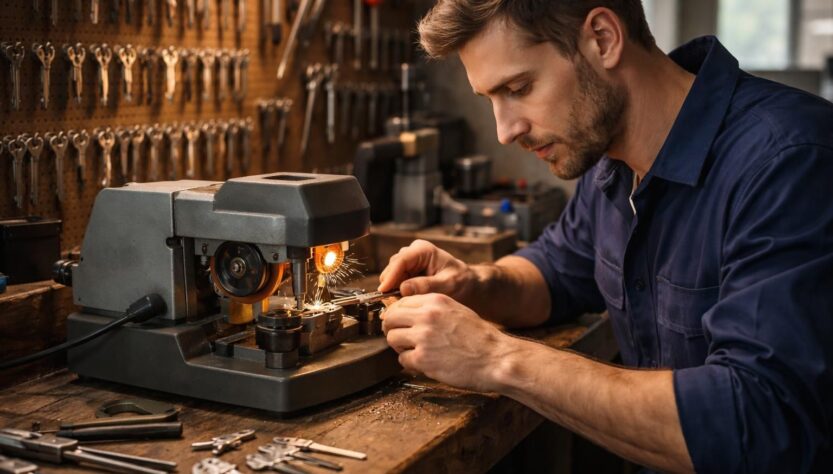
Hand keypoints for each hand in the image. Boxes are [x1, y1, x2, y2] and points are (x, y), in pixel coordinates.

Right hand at [378, 239, 477, 301]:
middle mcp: (413, 252)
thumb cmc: (461, 282)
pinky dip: (397, 292)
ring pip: (391, 276)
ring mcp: (408, 262)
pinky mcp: (406, 272)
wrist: (466, 284)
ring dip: (394, 290)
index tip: (384, 291)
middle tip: (395, 303)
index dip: (390, 276)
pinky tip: (405, 301)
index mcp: (423, 250)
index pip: (401, 260)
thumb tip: (404, 288)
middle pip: (392, 268)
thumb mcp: (448, 285)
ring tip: (405, 303)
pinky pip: (395, 283)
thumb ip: (427, 286)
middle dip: (392, 285)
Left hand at [382, 293, 512, 391]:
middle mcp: (427, 316)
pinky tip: (424, 363)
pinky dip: (410, 363)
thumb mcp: (456, 310)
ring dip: (400, 347)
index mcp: (435, 301)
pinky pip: (402, 359)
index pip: (400, 302)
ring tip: (415, 351)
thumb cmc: (479, 337)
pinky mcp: (423, 359)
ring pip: (392, 338)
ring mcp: (423, 337)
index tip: (399, 323)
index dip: (396, 314)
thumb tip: (406, 313)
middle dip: (392, 329)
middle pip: (389, 319)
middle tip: (401, 338)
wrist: (495, 358)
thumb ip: (431, 309)